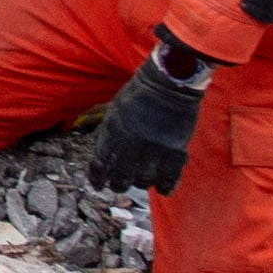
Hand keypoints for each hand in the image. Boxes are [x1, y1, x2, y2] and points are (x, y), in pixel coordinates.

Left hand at [89, 44, 211, 192]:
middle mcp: (132, 139)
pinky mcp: (175, 149)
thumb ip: (109, 132)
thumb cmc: (139, 93)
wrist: (169, 82)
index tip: (97, 185)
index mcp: (114, 128)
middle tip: (118, 186)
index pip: (100, 161)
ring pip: (143, 178)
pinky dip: (165, 186)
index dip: (97, 177)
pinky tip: (162, 190)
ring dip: (139, 184)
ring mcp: (154, 145)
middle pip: (121, 174)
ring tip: (138, 183)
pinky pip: (169, 175)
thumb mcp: (115, 109)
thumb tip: (102, 156)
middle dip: (117, 185)